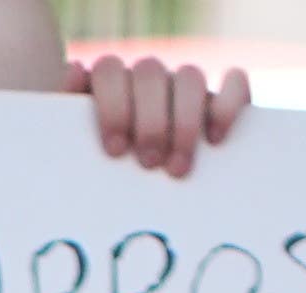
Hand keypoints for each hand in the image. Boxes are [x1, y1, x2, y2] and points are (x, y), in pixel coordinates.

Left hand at [75, 48, 249, 168]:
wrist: (148, 209)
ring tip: (176, 169)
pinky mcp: (225, 100)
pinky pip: (235, 81)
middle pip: (150, 72)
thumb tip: (75, 72)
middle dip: (149, 121)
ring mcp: (186, 87)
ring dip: (184, 122)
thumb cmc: (104, 181)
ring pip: (190, 76)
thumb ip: (70, 122)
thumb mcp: (81, 160)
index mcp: (112, 86)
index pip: (110, 69)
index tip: (115, 150)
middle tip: (148, 164)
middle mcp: (149, 80)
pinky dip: (228, 105)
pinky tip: (216, 140)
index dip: (113, 105)